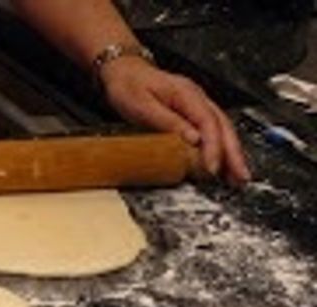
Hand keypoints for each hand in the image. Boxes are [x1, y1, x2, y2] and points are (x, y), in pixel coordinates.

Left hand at [101, 56, 250, 184]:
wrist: (124, 72)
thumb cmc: (129, 86)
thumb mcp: (142, 105)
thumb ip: (167, 121)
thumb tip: (192, 139)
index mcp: (187, 94)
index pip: (209, 122)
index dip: (213, 147)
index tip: (212, 167)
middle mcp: (197, 99)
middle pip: (224, 126)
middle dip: (233, 153)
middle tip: (240, 176)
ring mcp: (197, 105)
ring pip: (223, 129)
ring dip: (232, 153)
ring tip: (238, 176)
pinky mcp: (193, 114)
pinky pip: (213, 131)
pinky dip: (221, 148)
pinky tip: (223, 163)